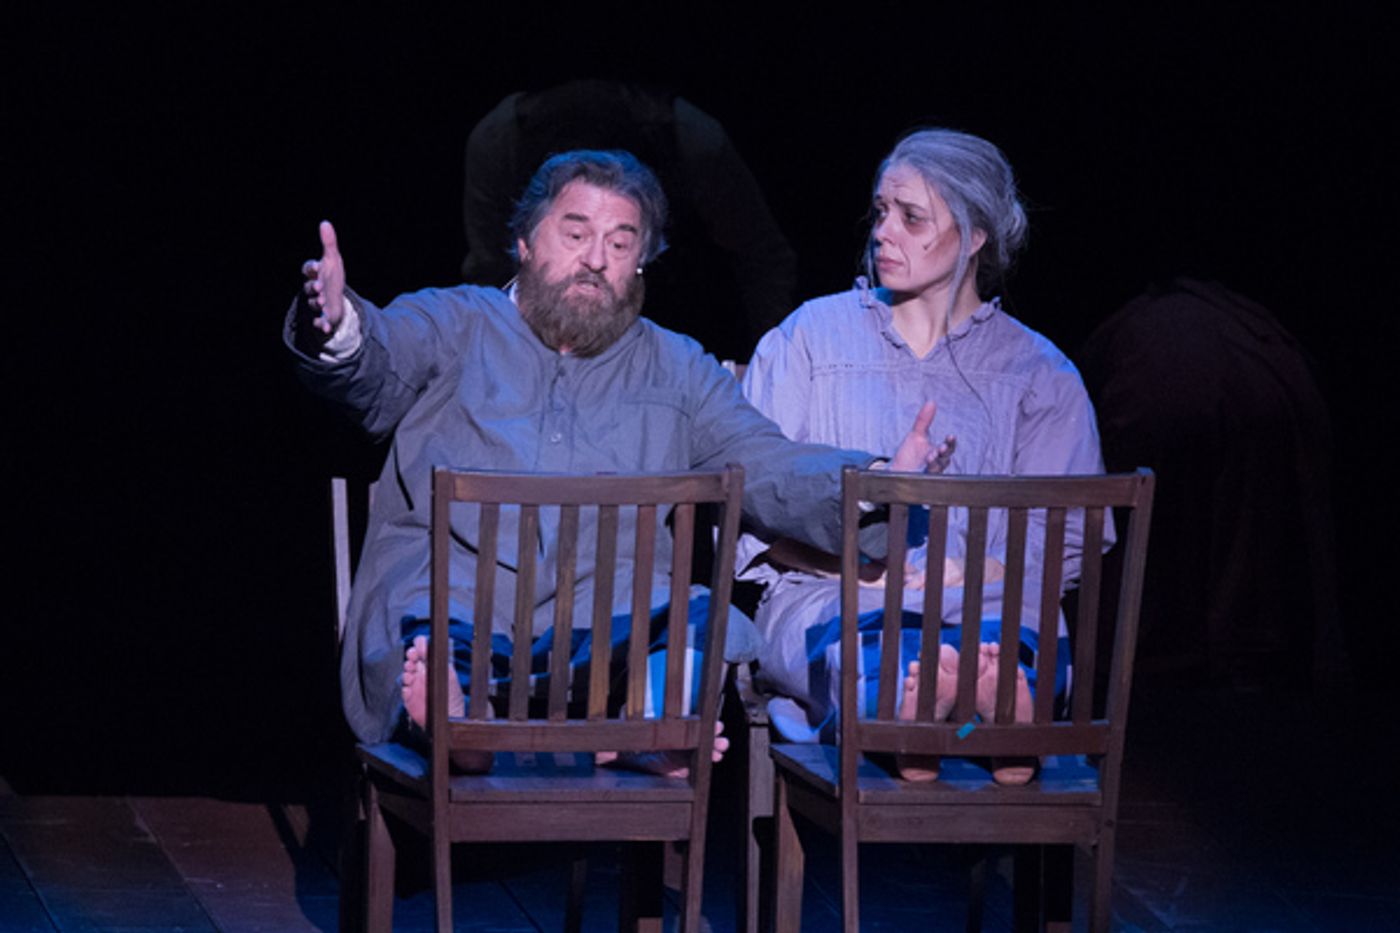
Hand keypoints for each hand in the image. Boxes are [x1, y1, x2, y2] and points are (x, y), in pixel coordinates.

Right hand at [301, 220, 345, 334]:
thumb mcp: (333, 260)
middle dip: (313, 287)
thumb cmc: (331, 278)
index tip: (318, 266)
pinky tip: (325, 327)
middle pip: (309, 287)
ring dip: (317, 303)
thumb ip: (329, 243)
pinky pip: (319, 321)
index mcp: (316, 273)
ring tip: (322, 302)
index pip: (309, 269)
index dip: (312, 268)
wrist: (334, 300)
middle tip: (319, 288)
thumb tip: (325, 222)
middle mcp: (314, 288)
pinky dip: (321, 324)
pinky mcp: (323, 316)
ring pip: (313, 303)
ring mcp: (317, 302)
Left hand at [889, 400, 956, 473]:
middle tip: (941, 448)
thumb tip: (931, 402)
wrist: (895, 471)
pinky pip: (927, 479)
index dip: (950, 442)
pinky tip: (924, 468)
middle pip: (945, 459)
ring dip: (936, 463)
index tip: (951, 436)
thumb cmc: (908, 454)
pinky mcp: (921, 481)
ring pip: (937, 470)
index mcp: (937, 452)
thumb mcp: (916, 435)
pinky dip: (927, 474)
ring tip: (930, 457)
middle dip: (944, 453)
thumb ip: (924, 420)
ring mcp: (929, 474)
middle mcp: (936, 464)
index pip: (948, 447)